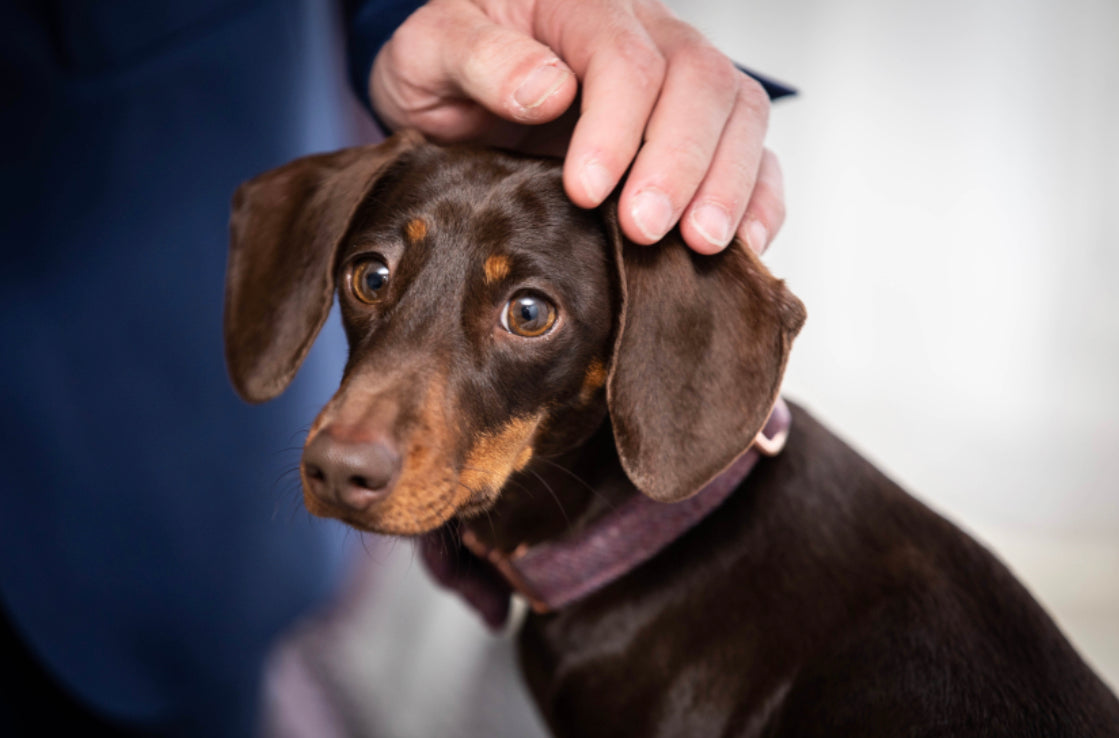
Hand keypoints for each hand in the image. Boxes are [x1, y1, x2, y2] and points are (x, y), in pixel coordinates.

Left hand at [369, 0, 784, 254]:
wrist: (458, 81)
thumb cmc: (447, 63)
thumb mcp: (432, 50)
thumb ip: (478, 59)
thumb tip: (547, 89)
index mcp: (582, 7)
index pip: (625, 58)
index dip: (615, 128)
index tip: (586, 191)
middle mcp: (648, 34)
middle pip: (701, 82)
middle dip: (680, 162)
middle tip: (646, 229)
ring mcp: (680, 80)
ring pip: (740, 113)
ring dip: (728, 184)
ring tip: (701, 244)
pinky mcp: (695, 128)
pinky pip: (750, 150)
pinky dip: (757, 197)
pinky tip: (740, 244)